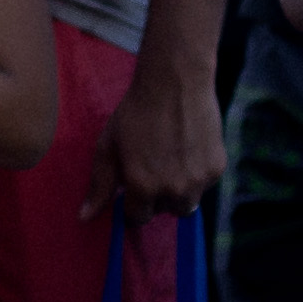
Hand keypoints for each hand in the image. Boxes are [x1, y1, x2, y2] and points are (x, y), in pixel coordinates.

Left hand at [104, 51, 225, 217]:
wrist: (175, 83)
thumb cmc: (135, 112)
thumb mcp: (108, 145)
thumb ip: (99, 184)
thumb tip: (85, 218)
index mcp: (143, 187)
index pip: (138, 217)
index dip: (133, 203)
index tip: (133, 188)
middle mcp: (173, 190)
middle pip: (165, 211)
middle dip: (157, 197)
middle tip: (154, 169)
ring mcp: (198, 181)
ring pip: (188, 202)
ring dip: (179, 191)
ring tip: (171, 161)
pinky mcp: (217, 168)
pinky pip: (205, 184)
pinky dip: (196, 174)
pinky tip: (188, 150)